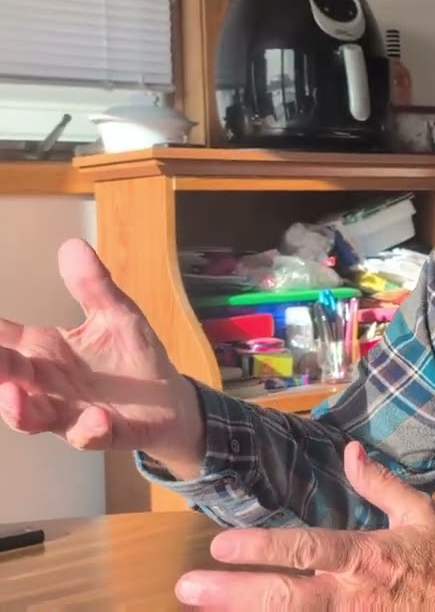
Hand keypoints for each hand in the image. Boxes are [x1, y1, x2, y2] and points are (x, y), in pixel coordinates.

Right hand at [0, 239, 200, 465]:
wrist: (171, 400)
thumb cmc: (132, 356)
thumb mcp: (117, 315)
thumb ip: (93, 286)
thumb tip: (72, 245)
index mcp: (45, 352)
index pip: (2, 340)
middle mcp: (47, 386)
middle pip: (8, 378)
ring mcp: (71, 413)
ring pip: (33, 417)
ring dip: (19, 410)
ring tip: (11, 395)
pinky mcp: (103, 433)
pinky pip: (89, 436)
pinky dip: (89, 429)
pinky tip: (96, 418)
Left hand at [175, 442, 434, 610]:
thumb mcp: (417, 513)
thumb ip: (379, 483)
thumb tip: (350, 450)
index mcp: (365, 555)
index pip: (306, 549)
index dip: (262, 548)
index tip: (219, 545)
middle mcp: (352, 595)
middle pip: (284, 597)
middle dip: (233, 594)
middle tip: (187, 588)